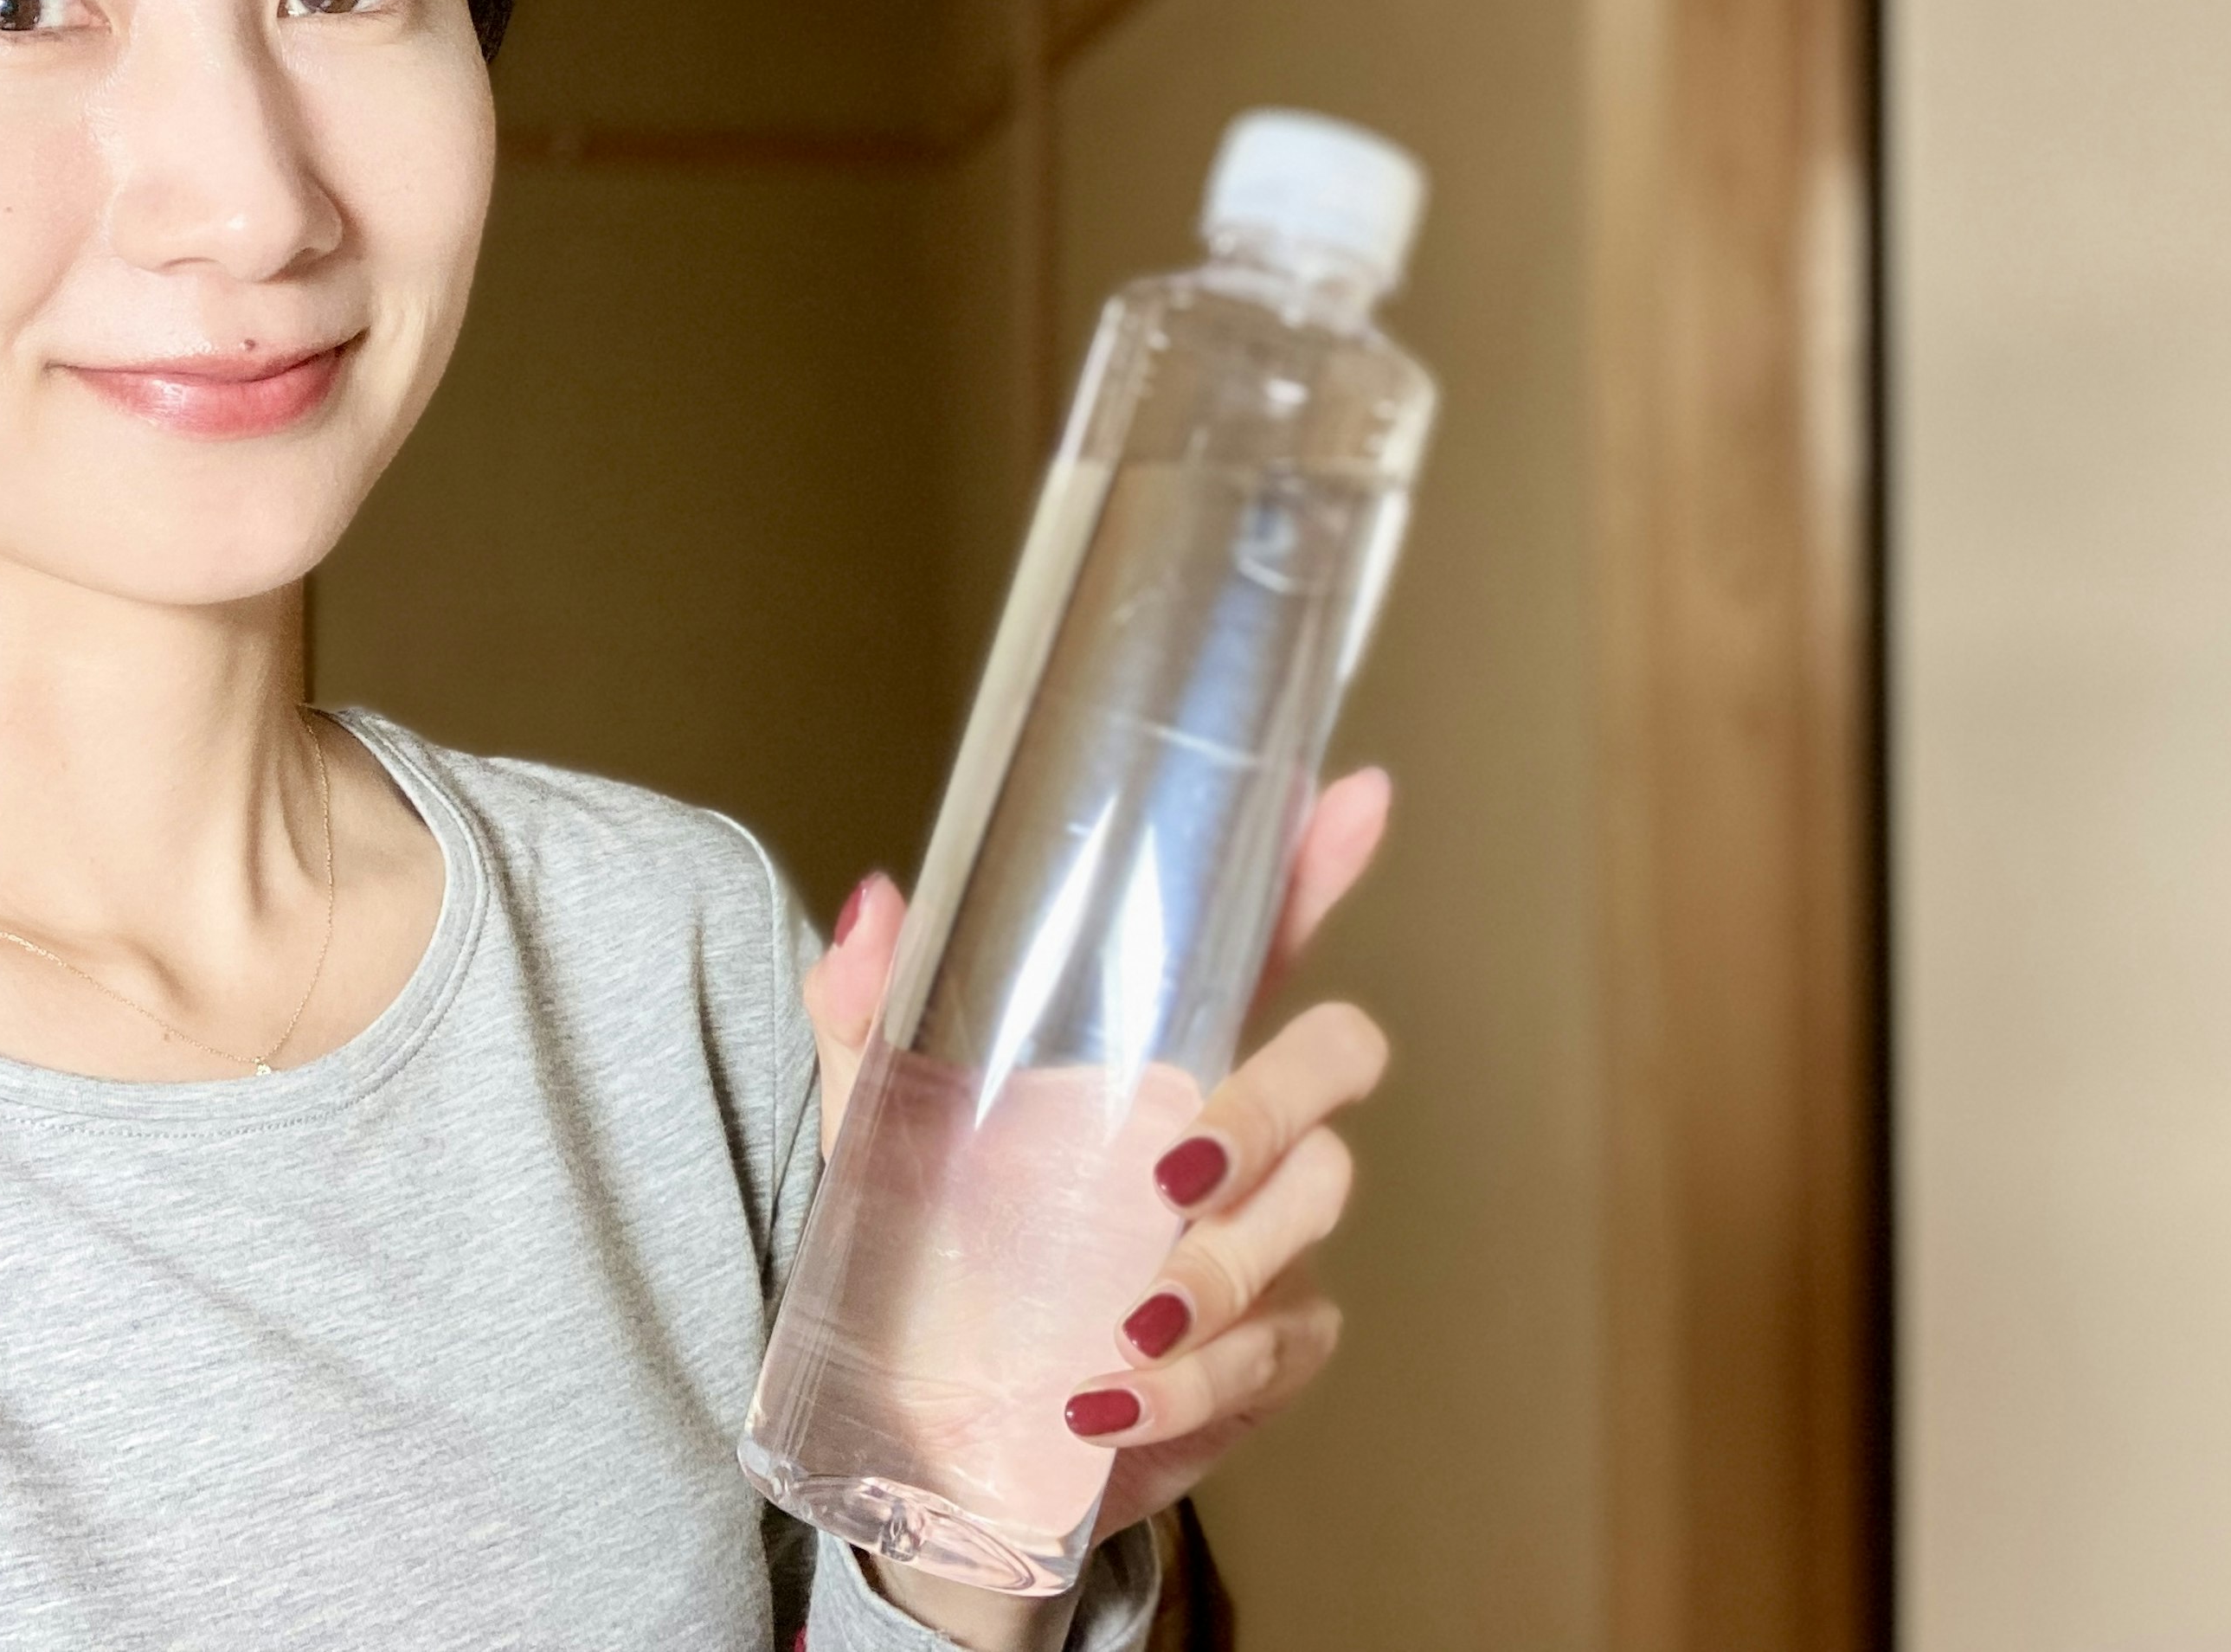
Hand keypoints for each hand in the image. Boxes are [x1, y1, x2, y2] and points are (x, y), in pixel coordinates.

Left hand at [799, 769, 1394, 1643]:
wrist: (939, 1435)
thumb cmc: (937, 1255)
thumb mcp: (885, 1135)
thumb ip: (873, 1023)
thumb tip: (875, 905)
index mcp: (1155, 1049)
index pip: (1256, 938)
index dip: (1315, 864)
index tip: (1357, 795)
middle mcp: (1233, 1127)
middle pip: (1336, 1058)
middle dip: (1271, 1102)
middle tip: (1174, 1164)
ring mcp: (1269, 1239)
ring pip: (1312, 1209)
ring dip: (1219, 1268)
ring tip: (1116, 1325)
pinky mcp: (1271, 1355)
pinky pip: (1274, 1351)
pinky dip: (1190, 1382)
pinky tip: (1107, 1400)